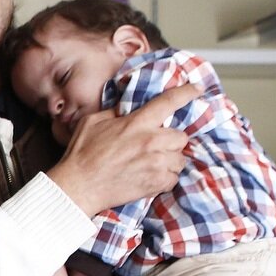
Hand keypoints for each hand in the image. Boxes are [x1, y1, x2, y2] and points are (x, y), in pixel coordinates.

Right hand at [47, 84, 199, 216]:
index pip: (169, 102)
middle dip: (171, 141)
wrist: (78, 187)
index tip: (197, 88)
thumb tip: (125, 109)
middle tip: (156, 146)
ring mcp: (156, 163)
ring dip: (169, 161)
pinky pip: (173, 178)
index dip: (187, 93)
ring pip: (180, 159)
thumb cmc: (81, 155)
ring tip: (151, 164)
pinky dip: (164, 179)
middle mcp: (151, 141)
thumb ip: (114, 112)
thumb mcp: (93, 122)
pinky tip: (149, 178)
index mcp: (138, 123)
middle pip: (181, 136)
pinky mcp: (156, 183)